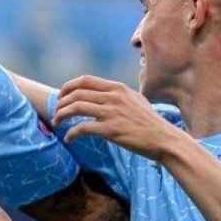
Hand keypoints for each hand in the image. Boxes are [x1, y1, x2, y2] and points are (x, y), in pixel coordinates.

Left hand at [52, 75, 174, 160]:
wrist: (164, 139)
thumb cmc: (150, 123)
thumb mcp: (135, 100)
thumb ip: (118, 95)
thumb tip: (102, 96)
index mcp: (118, 88)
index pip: (85, 80)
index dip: (68, 87)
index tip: (61, 97)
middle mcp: (113, 97)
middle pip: (76, 93)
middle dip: (61, 103)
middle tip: (56, 114)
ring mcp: (112, 113)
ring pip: (75, 108)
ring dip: (61, 115)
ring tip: (56, 123)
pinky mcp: (111, 130)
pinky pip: (82, 128)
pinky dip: (71, 133)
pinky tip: (69, 139)